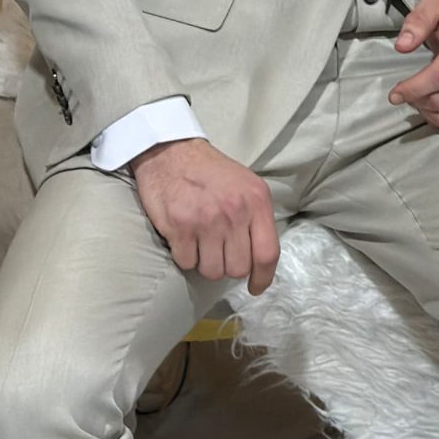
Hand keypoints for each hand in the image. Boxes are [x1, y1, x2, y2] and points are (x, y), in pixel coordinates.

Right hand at [130, 138, 279, 291]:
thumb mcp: (246, 185)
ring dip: (205, 263)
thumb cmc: (210, 171)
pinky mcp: (180, 227)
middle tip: (218, 249)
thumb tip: (259, 260)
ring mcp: (206, 220)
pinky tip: (184, 237)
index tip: (255, 287)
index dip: (263, 278)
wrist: (171, 151)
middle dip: (228, 266)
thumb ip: (255, 218)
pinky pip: (187, 263)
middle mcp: (234, 212)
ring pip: (212, 271)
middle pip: (238, 269)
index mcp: (257, 200)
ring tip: (200, 241)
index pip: (267, 253)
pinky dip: (184, 256)